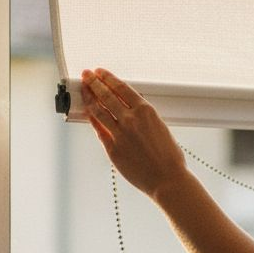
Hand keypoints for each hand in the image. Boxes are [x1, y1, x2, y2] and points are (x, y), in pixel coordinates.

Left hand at [80, 69, 190, 200]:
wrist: (167, 180)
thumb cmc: (169, 158)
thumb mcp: (160, 128)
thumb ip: (144, 117)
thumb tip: (131, 109)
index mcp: (146, 111)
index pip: (121, 88)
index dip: (108, 78)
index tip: (100, 72)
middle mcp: (131, 120)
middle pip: (106, 95)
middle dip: (94, 82)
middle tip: (86, 74)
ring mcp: (120, 134)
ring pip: (98, 110)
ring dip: (89, 97)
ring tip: (83, 88)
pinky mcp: (112, 149)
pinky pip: (99, 130)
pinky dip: (92, 119)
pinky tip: (88, 111)